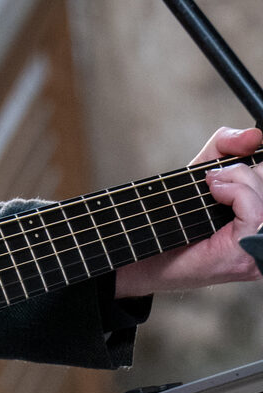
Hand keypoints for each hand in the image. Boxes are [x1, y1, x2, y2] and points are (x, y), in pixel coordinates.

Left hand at [115, 126, 262, 296]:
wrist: (141, 256)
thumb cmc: (171, 220)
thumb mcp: (200, 172)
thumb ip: (224, 147)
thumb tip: (253, 136)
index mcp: (257, 216)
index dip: (258, 159)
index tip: (240, 153)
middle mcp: (261, 234)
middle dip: (245, 170)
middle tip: (214, 176)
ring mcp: (257, 248)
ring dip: (238, 179)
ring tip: (211, 185)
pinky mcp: (242, 254)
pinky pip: (255, 213)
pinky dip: (236, 193)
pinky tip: (214, 192)